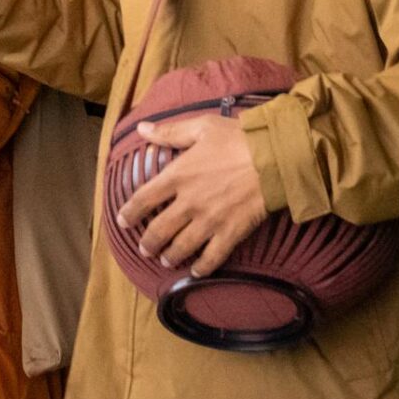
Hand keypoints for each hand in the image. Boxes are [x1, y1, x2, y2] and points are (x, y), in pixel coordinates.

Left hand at [116, 114, 266, 277]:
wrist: (277, 158)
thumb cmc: (239, 138)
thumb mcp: (201, 127)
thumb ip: (169, 132)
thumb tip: (142, 129)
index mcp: (178, 175)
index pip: (144, 198)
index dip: (130, 212)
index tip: (122, 221)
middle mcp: (189, 202)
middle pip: (159, 229)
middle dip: (148, 242)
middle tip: (143, 249)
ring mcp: (210, 220)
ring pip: (181, 246)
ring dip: (169, 256)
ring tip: (164, 260)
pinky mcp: (231, 232)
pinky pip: (212, 256)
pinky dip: (202, 267)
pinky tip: (196, 272)